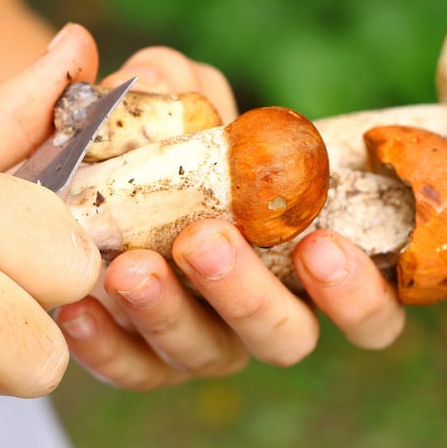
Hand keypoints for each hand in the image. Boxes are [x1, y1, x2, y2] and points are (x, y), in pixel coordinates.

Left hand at [54, 47, 404, 388]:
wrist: (87, 175)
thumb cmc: (161, 139)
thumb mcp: (171, 100)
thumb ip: (176, 82)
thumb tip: (162, 78)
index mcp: (306, 256)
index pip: (369, 304)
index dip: (359, 291)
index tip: (321, 244)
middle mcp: (265, 310)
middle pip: (286, 336)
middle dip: (250, 294)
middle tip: (206, 241)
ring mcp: (204, 340)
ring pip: (206, 355)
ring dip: (171, 314)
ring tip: (131, 268)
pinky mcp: (143, 358)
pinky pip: (131, 369)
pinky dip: (106, 345)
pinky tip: (77, 309)